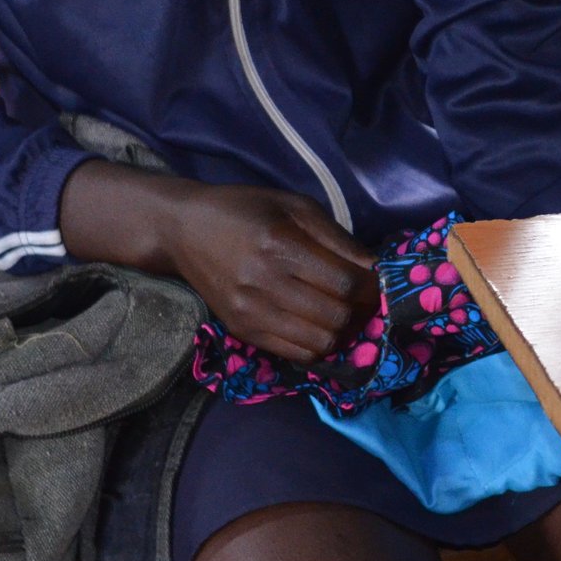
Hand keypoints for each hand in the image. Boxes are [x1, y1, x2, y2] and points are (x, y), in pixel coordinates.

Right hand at [164, 184, 378, 364]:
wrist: (184, 230)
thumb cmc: (246, 209)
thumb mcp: (295, 206)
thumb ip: (336, 238)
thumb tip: (374, 268)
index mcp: (279, 245)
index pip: (345, 282)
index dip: (371, 286)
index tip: (376, 280)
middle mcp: (264, 284)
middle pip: (336, 315)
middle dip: (360, 310)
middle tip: (363, 298)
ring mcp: (250, 313)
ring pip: (320, 341)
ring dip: (341, 330)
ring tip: (342, 311)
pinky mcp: (242, 331)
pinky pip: (296, 354)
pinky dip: (317, 344)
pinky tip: (318, 324)